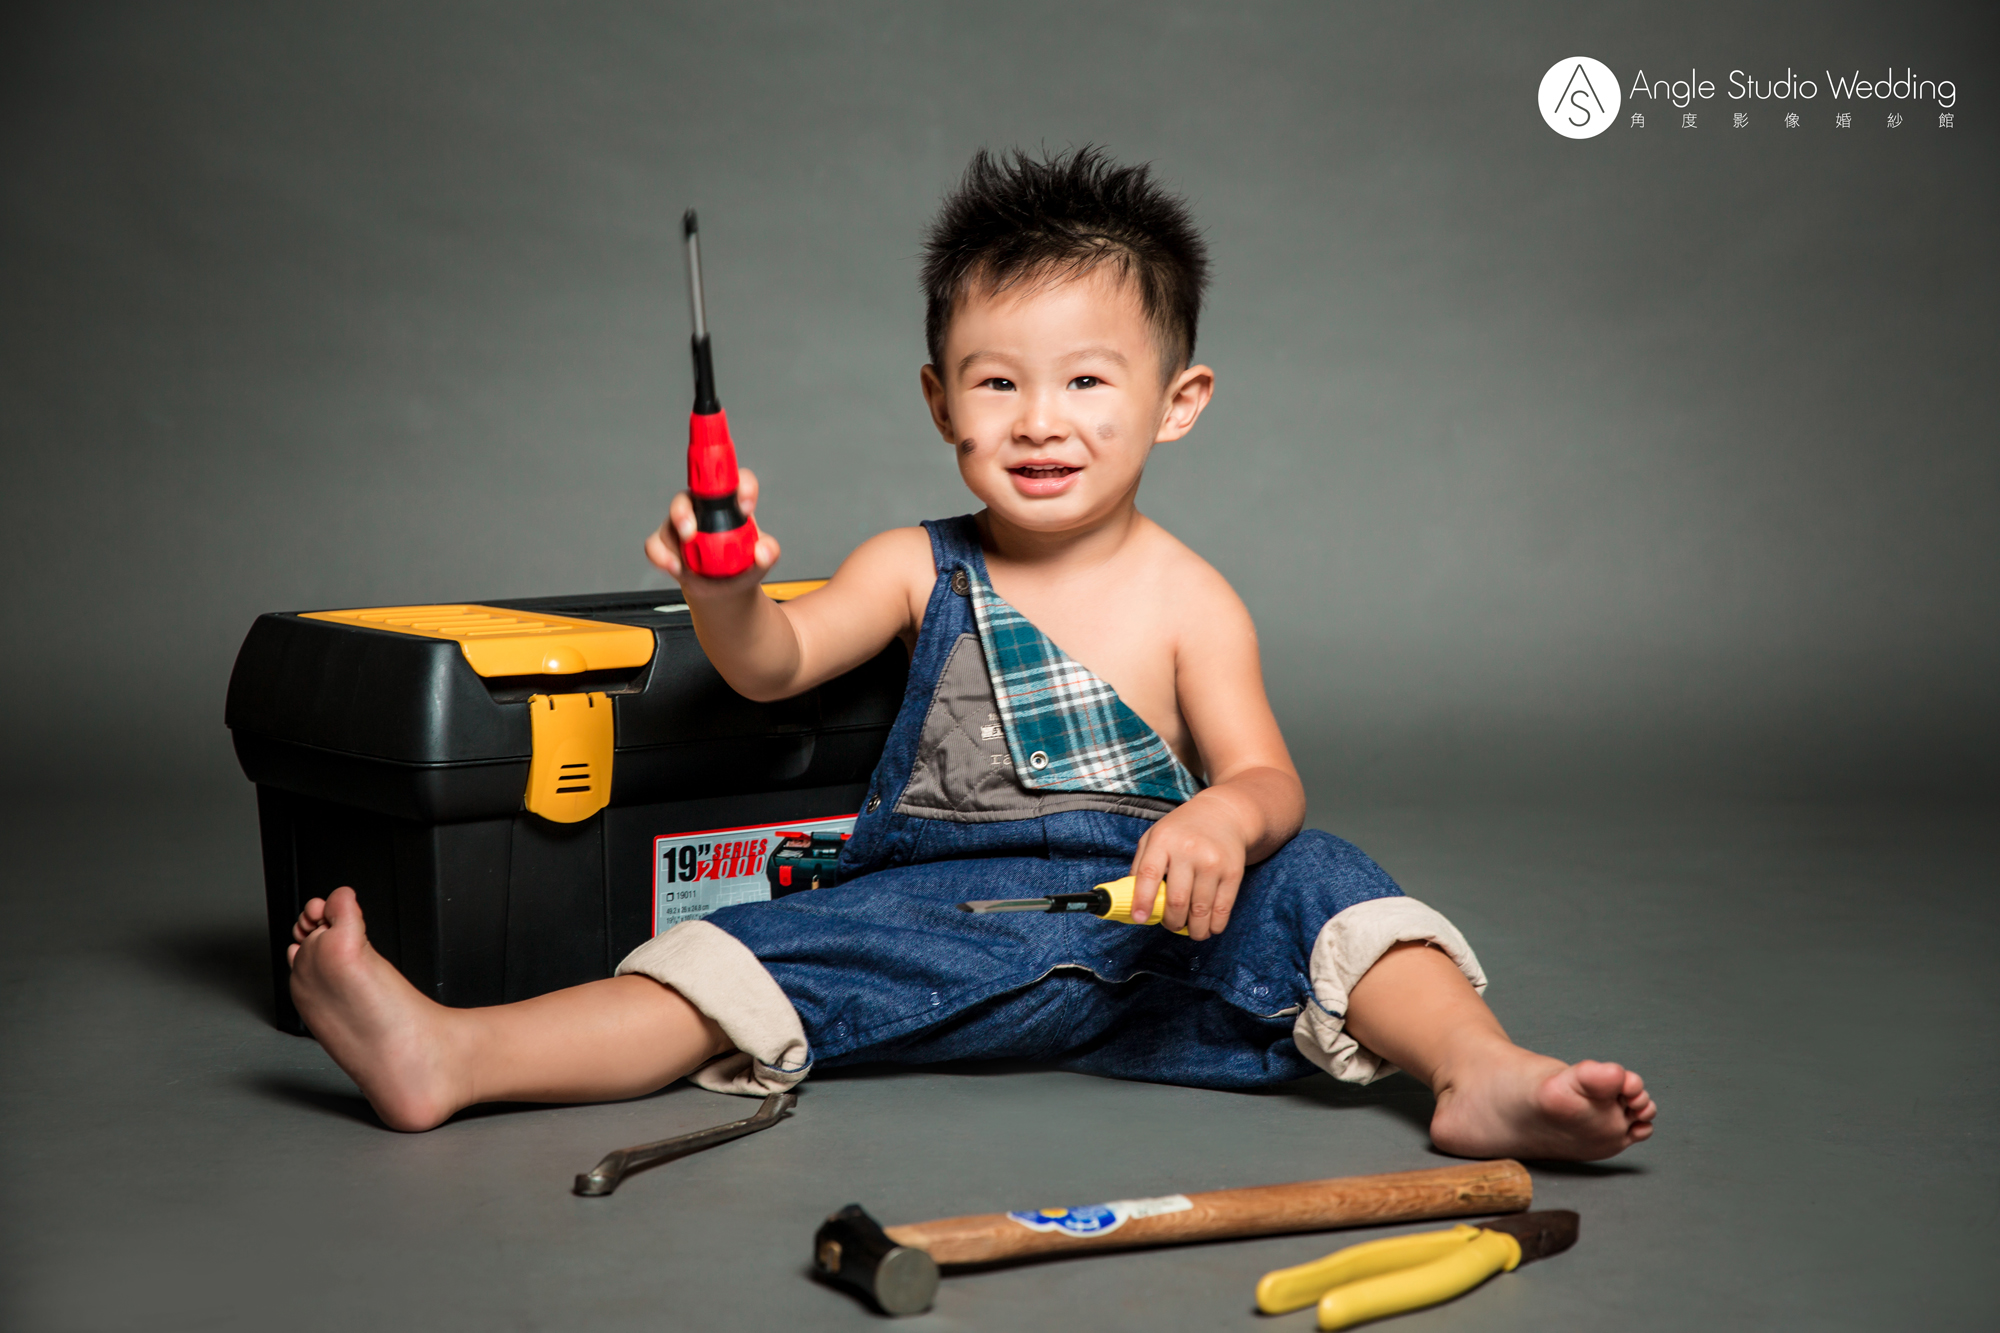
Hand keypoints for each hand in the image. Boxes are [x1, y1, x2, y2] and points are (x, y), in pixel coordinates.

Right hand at [642, 467, 782, 592]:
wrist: (723, 589)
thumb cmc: (741, 565)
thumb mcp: (761, 560)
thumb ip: (768, 553)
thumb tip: (764, 553)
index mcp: (732, 503)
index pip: (737, 482)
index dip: (742, 487)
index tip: (745, 506)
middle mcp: (705, 507)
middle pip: (695, 491)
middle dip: (692, 507)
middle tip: (693, 530)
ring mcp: (684, 522)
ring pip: (674, 514)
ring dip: (676, 531)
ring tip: (684, 558)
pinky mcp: (666, 542)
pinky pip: (656, 543)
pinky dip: (662, 556)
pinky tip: (675, 568)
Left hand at [1128, 798, 1249, 940]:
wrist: (1223, 814)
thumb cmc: (1181, 830)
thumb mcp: (1154, 836)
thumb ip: (1141, 865)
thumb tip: (1131, 899)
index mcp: (1163, 840)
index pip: (1149, 874)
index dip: (1143, 900)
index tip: (1140, 918)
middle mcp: (1188, 850)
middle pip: (1177, 900)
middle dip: (1171, 922)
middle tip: (1171, 925)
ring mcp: (1212, 862)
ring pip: (1200, 910)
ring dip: (1194, 930)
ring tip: (1191, 932)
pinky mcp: (1233, 872)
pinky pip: (1222, 908)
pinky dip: (1215, 925)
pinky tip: (1209, 927)